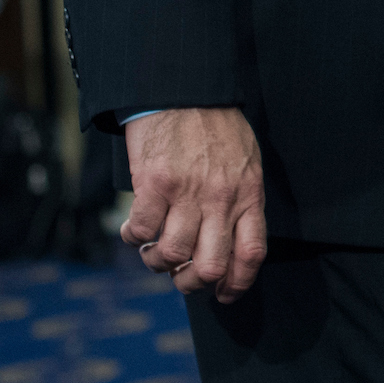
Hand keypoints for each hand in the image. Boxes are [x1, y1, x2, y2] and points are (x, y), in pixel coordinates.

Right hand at [122, 107, 267, 302]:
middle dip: (191, 283)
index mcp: (248, 194)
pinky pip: (141, 231)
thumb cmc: (216, 124)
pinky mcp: (155, 184)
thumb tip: (226, 239)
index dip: (236, 284)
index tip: (223, 294)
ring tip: (152, 249)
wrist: (184, 88)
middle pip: (210, 266)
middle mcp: (221, 199)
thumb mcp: (245, 160)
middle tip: (179, 276)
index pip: (251, 254)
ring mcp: (187, 192)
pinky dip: (132, 238)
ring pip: (171, 255)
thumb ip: (240, 198)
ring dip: (156, 261)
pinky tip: (132, 229)